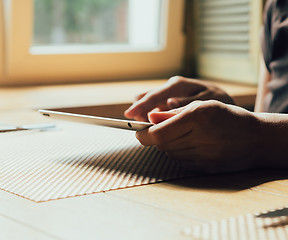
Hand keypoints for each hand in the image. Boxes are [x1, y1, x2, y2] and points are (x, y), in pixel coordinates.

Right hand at [124, 76, 233, 121]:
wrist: (222, 99)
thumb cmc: (217, 101)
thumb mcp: (208, 101)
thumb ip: (188, 102)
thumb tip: (170, 103)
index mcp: (178, 85)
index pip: (154, 96)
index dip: (141, 106)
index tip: (130, 115)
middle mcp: (170, 87)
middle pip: (144, 97)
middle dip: (140, 112)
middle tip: (145, 127)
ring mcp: (166, 94)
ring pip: (145, 101)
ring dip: (144, 114)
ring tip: (151, 127)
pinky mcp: (166, 100)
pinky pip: (151, 107)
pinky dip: (150, 116)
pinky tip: (157, 125)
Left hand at [136, 100, 262, 173]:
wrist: (256, 138)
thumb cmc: (227, 117)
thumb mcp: (201, 105)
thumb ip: (172, 113)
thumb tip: (149, 118)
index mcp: (196, 117)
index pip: (156, 134)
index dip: (143, 134)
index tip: (139, 131)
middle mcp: (199, 137)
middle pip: (160, 145)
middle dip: (156, 138)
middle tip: (164, 130)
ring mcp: (203, 156)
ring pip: (169, 153)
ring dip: (169, 145)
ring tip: (185, 136)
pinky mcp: (206, 168)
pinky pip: (181, 162)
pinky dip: (181, 154)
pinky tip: (194, 146)